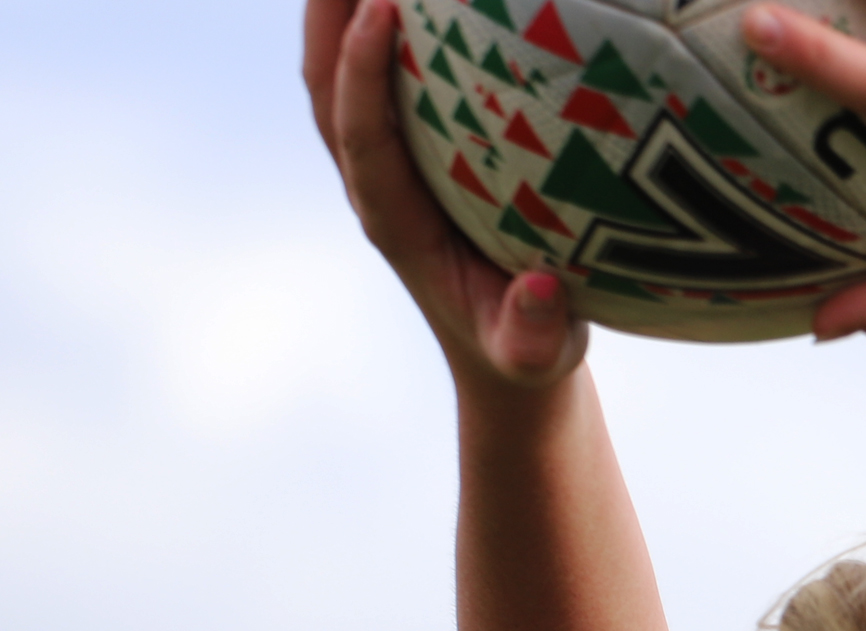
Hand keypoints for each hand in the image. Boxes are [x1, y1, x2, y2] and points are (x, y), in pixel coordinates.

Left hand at [301, 0, 585, 387]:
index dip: (362, 72)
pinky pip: (384, 74)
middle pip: (325, 81)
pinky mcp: (410, 150)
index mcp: (394, 221)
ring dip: (342, 5)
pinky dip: (384, 21)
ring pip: (341, 69)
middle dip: (327, 11)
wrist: (508, 361)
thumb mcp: (536, 356)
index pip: (360, 135)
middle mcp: (374, 182)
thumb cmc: (525, 353)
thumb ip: (532, 334)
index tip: (380, 7)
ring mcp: (385, 162)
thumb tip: (540, 290)